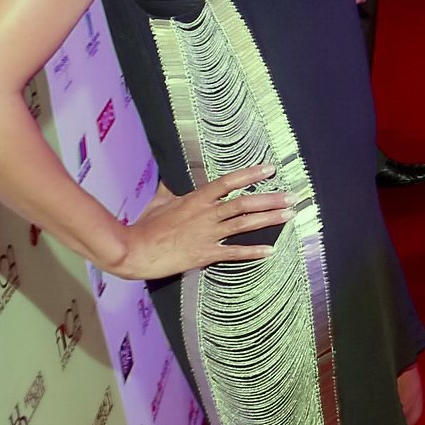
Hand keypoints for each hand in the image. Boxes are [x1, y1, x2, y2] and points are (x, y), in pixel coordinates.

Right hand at [111, 165, 294, 279]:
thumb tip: (173, 175)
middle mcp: (206, 215)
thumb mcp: (159, 201)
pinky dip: (252, 252)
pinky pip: (233, 253)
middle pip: (244, 203)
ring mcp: (207, 235)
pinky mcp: (204, 254)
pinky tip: (270, 250)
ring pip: (244, 224)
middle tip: (292, 196)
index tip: (270, 169)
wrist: (133, 251)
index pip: (228, 182)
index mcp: (195, 199)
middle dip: (270, 199)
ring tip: (289, 214)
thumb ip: (172, 189)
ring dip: (269, 219)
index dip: (250, 175)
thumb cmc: (144, 226)